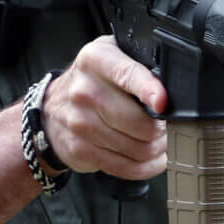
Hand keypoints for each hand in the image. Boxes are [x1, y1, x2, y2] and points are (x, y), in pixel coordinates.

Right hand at [41, 36, 167, 179]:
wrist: (52, 107)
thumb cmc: (92, 80)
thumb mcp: (112, 56)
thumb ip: (140, 64)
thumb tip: (172, 86)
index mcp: (96, 60)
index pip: (126, 75)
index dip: (148, 90)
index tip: (162, 103)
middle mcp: (84, 91)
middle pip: (137, 121)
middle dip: (162, 129)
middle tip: (166, 127)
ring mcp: (79, 123)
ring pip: (136, 148)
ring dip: (156, 149)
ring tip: (158, 141)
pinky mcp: (80, 150)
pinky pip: (124, 167)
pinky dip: (145, 167)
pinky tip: (151, 159)